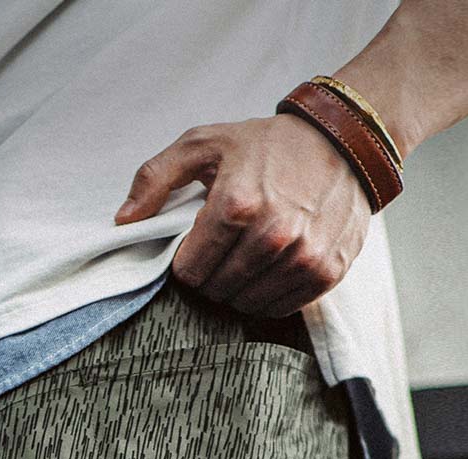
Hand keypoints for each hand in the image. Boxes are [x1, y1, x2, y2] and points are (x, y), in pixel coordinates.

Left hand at [114, 114, 371, 317]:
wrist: (344, 141)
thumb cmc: (267, 145)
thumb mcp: (205, 144)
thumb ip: (155, 178)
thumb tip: (123, 221)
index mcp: (236, 204)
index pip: (189, 272)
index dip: (188, 262)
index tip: (199, 244)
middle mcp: (272, 234)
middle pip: (216, 291)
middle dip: (212, 275)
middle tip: (224, 249)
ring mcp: (302, 256)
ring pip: (246, 304)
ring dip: (239, 287)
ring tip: (247, 256)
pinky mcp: (326, 271)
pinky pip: (279, 308)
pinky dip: (269, 295)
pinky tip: (271, 266)